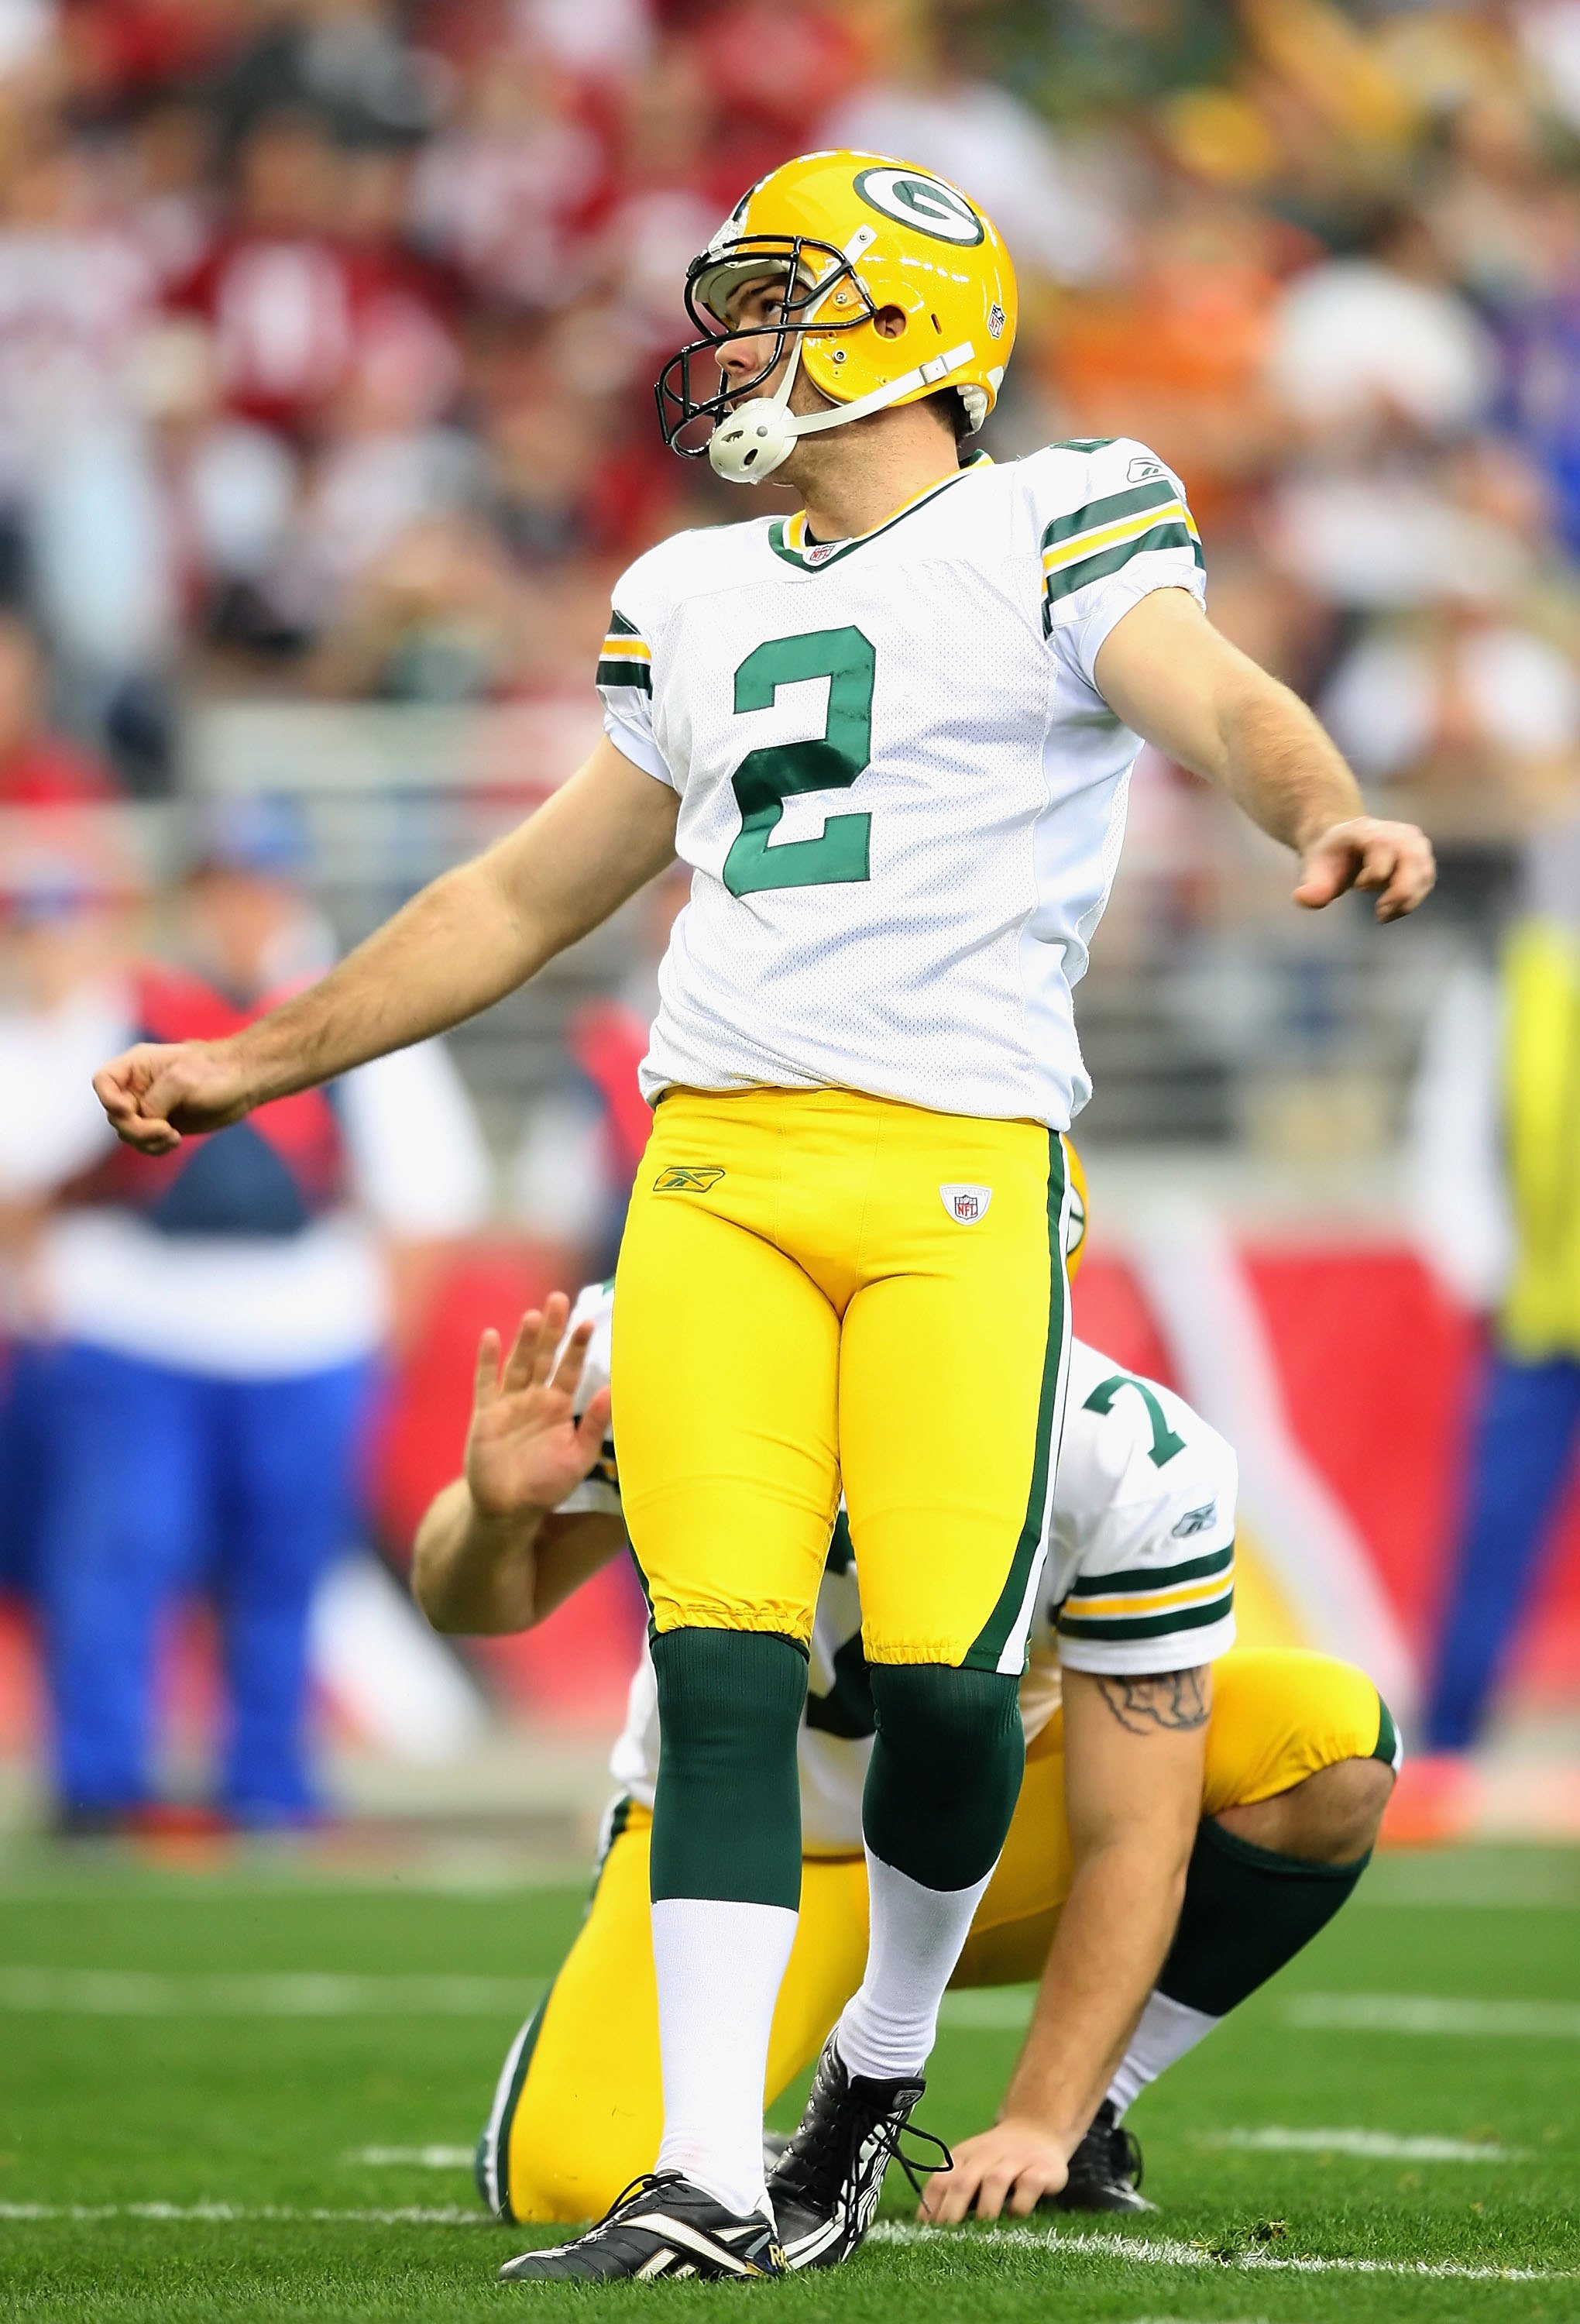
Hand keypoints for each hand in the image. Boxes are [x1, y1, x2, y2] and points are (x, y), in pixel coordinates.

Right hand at [93, 1040, 257, 1154]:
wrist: (243, 1083)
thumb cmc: (216, 1072)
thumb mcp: (182, 1080)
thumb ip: (155, 1101)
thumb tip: (143, 1120)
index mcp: (137, 1065)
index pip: (103, 1081)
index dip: (108, 1099)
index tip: (130, 1110)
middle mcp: (138, 1087)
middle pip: (115, 1114)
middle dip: (135, 1127)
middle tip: (163, 1129)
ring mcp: (150, 1107)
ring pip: (128, 1133)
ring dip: (146, 1140)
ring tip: (173, 1136)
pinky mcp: (163, 1125)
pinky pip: (146, 1143)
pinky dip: (155, 1146)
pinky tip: (175, 1140)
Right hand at [465, 1293, 612, 1520]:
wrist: (509, 1510)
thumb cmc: (547, 1486)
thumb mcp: (578, 1457)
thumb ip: (592, 1424)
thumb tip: (611, 1390)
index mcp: (559, 1406)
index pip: (570, 1369)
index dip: (578, 1346)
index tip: (588, 1321)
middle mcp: (535, 1399)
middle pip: (544, 1356)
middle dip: (552, 1330)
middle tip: (559, 1299)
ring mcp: (509, 1404)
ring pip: (518, 1364)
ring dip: (525, 1340)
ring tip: (533, 1315)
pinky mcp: (485, 1414)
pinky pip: (485, 1383)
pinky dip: (487, 1361)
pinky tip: (491, 1336)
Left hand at [918, 2118, 1070, 2224]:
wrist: (1037, 2129)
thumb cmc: (997, 2159)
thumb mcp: (971, 2165)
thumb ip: (952, 2188)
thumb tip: (928, 2226)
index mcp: (963, 2156)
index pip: (940, 2181)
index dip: (931, 2208)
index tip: (926, 2234)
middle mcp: (985, 2156)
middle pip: (963, 2182)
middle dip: (952, 2212)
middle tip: (948, 2241)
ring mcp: (1014, 2160)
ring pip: (994, 2181)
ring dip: (986, 2209)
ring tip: (981, 2235)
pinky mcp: (1041, 2169)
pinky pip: (1029, 2185)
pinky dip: (1020, 2204)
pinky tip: (1016, 2217)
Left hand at [1293, 817, 1435, 921]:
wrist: (1342, 846)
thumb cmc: (1329, 861)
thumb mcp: (1314, 872)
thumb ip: (1313, 887)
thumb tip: (1303, 899)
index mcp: (1367, 830)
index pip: (1383, 850)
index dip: (1373, 876)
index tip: (1358, 887)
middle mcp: (1396, 832)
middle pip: (1413, 861)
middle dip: (1400, 893)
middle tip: (1380, 915)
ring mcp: (1413, 842)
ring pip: (1425, 873)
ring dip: (1408, 900)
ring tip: (1383, 913)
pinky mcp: (1422, 855)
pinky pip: (1427, 879)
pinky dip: (1413, 898)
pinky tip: (1393, 907)